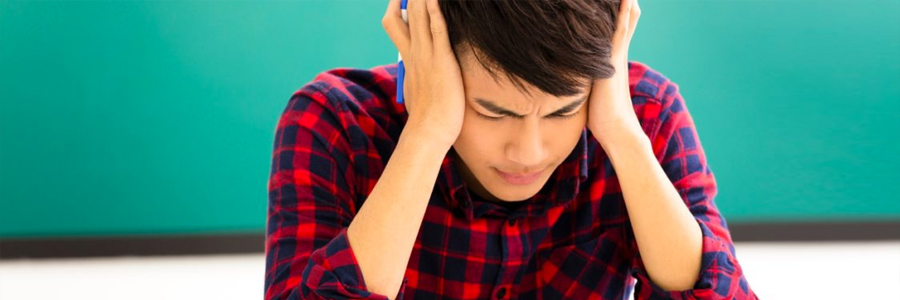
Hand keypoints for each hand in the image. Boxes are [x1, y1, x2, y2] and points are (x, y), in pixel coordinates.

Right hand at [382, 0, 465, 149]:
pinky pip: (438, 30)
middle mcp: (413, 53)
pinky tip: (436, 0)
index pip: (394, 24)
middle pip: (404, 14)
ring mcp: (426, 56)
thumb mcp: (417, 91)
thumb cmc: (426, 116)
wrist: (429, 132)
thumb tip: (417, 76)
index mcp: (406, 59)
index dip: (396, 7)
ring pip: (420, 17)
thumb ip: (416, 79)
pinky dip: (437, 13)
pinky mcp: (442, 61)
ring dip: (420, 0)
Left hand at [587, 0, 642, 147]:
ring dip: (626, 3)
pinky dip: (623, 13)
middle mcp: (617, 53)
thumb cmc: (603, 117)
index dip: (618, 12)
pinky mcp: (615, 60)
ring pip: (625, 19)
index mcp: (612, 59)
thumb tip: (573, 81)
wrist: (618, 130)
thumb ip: (587, 81)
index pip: (617, 29)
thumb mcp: (592, 92)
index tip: (614, 0)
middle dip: (624, 3)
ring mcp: (617, 55)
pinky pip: (620, 30)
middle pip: (625, 19)